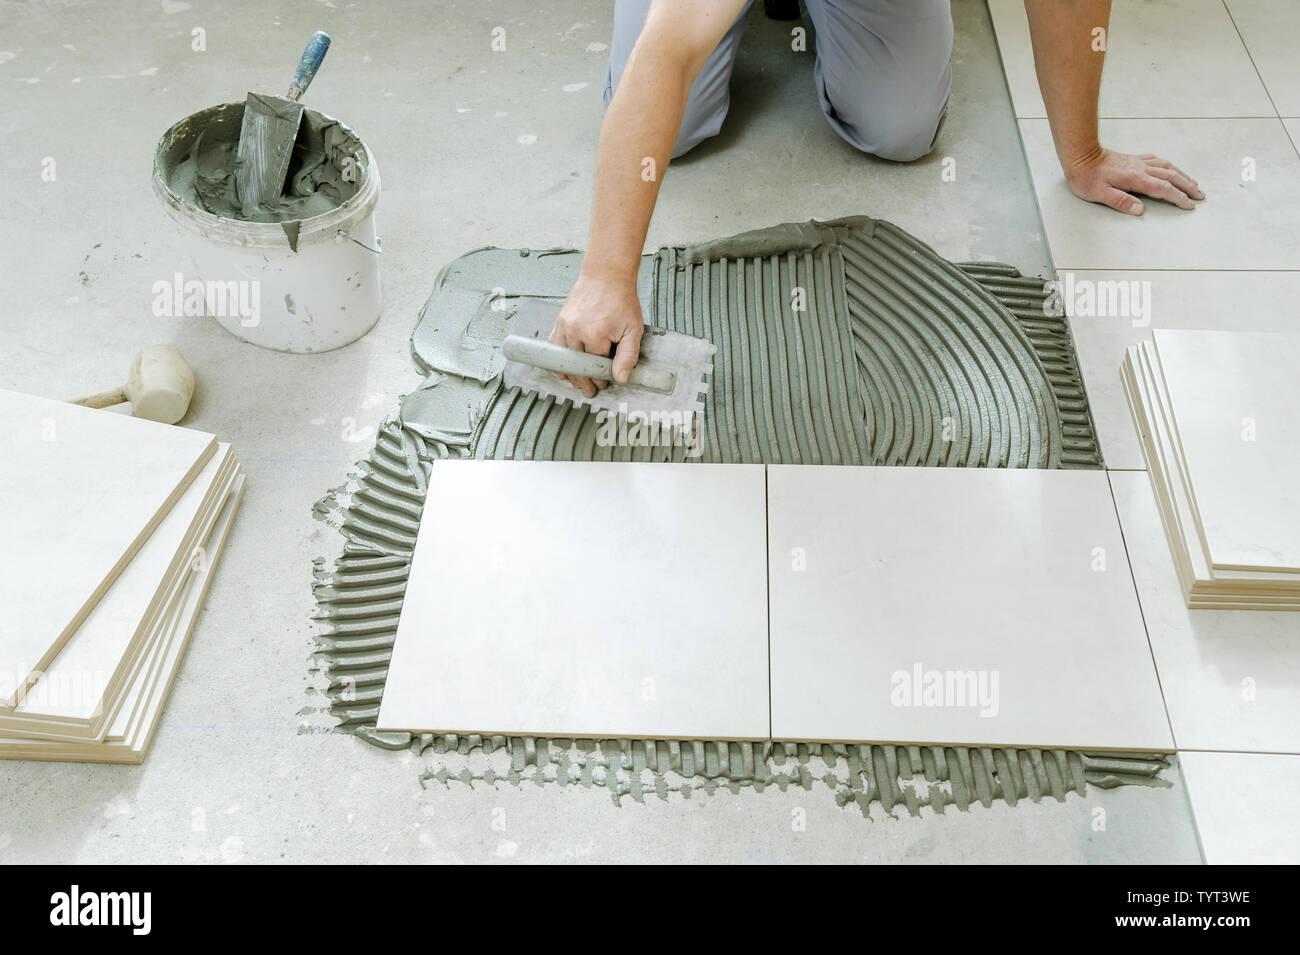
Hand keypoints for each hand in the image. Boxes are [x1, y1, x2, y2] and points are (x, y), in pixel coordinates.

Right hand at [548, 272, 644, 398]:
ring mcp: (565, 326)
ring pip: (562, 359)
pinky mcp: (560, 321)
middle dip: (583, 381)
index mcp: (594, 335)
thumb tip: (620, 378)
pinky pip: (554, 345)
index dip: (599, 378)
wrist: (606, 276)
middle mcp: (575, 331)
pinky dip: (558, 358)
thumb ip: (628, 356)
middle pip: (576, 366)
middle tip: (589, 390)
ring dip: (570, 372)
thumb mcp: (633, 329)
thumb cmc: (620, 299)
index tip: (603, 383)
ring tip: (576, 381)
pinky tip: (563, 367)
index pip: (594, 366)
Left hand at [1064, 147, 1204, 214]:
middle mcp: (1141, 168)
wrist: (1081, 156)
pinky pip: (1158, 160)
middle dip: (1188, 187)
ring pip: (1168, 167)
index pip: (1163, 189)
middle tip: (1201, 195)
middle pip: (1171, 177)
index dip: (1178, 198)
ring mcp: (1139, 162)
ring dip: (1182, 175)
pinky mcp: (1134, 159)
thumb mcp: (1100, 194)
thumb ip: (1121, 202)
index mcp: (1136, 179)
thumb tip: (1140, 210)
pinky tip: (1171, 168)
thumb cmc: (1087, 177)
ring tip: (1193, 183)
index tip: (1190, 205)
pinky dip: (1169, 165)